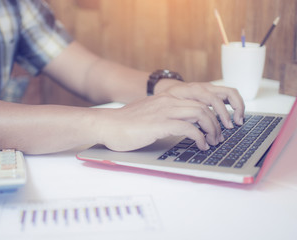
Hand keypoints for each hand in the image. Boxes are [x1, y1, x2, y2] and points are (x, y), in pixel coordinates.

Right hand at [98, 93, 225, 151]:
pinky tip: (200, 146)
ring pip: (201, 114)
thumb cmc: (127, 123)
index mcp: (167, 96)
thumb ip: (167, 113)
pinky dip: (199, 138)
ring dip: (212, 130)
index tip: (218, 123)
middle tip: (219, 136)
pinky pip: (188, 128)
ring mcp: (164, 110)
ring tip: (213, 142)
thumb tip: (183, 124)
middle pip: (205, 105)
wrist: (108, 125)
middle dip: (218, 122)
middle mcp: (169, 100)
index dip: (214, 109)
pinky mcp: (159, 124)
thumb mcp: (151, 112)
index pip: (200, 95)